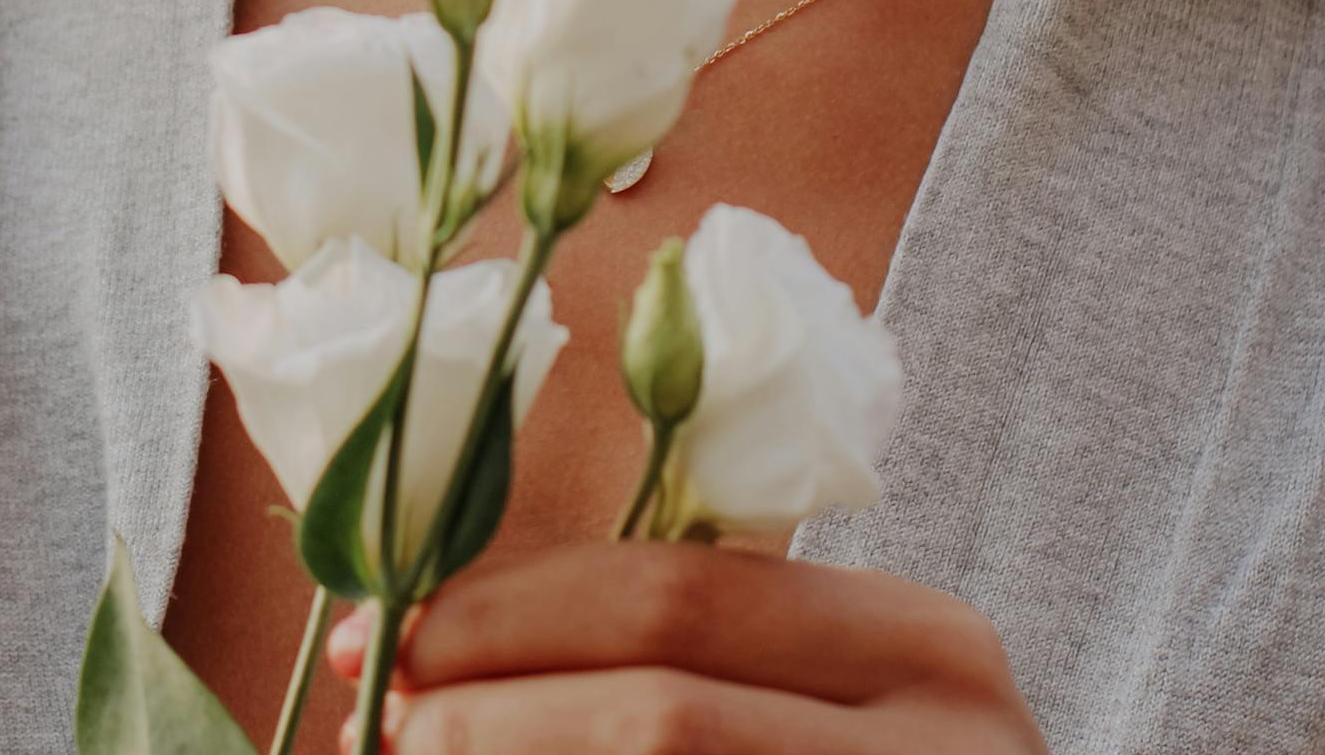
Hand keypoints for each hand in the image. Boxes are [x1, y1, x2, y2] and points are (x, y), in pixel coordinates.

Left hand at [328, 541, 1048, 750]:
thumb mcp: (823, 713)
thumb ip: (685, 666)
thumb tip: (440, 659)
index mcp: (921, 644)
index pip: (673, 593)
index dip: (506, 613)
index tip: (383, 640)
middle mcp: (947, 730)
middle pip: (661, 695)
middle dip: (489, 703)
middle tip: (376, 725)